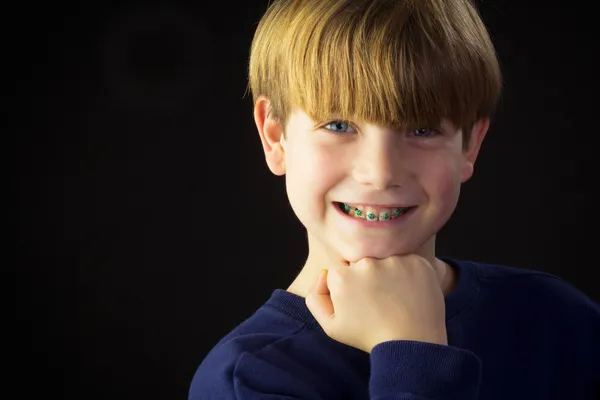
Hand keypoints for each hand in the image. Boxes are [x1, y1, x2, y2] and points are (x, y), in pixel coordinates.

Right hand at [305, 254, 447, 352]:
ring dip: (389, 275)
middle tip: (379, 302)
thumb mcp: (331, 326)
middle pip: (363, 263)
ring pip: (386, 261)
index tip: (360, 303)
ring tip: (396, 300)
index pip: (341, 271)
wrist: (411, 345)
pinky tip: (410, 294)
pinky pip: (409, 262)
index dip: (350, 287)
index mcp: (341, 276)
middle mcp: (365, 263)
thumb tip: (323, 273)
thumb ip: (316, 297)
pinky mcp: (417, 263)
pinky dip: (410, 275)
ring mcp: (393, 261)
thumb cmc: (368, 336)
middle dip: (368, 278)